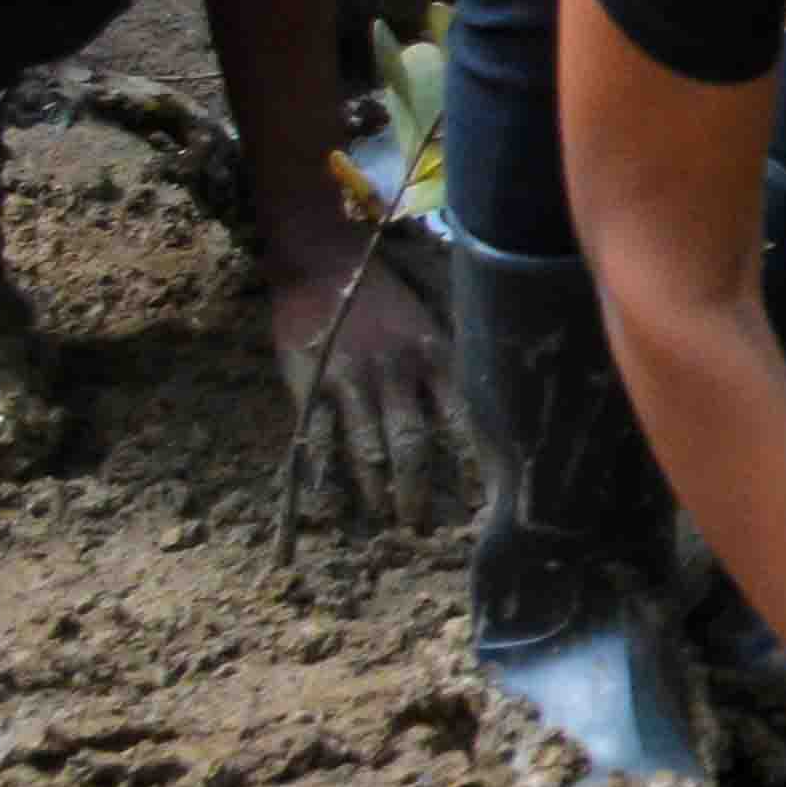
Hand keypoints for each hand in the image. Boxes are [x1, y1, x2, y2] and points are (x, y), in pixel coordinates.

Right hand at [264, 228, 463, 525]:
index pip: (460, 419)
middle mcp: (395, 372)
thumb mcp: (426, 320)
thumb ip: (441, 364)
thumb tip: (465, 412)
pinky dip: (322, 474)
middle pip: (412, 443)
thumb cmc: (382, 294)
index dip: (467, 463)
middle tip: (420, 524)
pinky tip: (326, 503)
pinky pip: (319, 437)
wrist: (322, 262)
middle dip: (417, 490)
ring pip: (367, 448)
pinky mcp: (311, 384)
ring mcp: (351, 380)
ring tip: (384, 516)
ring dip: (377, 488)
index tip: (475, 501)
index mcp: (431, 355)